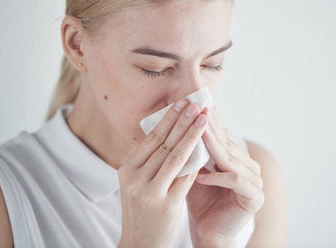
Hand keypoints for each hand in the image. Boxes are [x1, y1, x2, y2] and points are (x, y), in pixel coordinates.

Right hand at [117, 100, 208, 247]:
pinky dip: (197, 161)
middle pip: (163, 143)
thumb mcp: (139, 183)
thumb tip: (173, 133)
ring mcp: (149, 192)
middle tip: (196, 103)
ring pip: (175, 156)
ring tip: (203, 118)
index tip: (181, 102)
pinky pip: (185, 177)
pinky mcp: (165, 205)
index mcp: (127, 169)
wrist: (140, 245)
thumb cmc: (143, 211)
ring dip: (192, 135)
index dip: (168, 119)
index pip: (151, 138)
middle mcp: (135, 178)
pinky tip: (208, 148)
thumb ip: (151, 161)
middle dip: (182, 120)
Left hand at [187, 105, 264, 246]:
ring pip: (231, 159)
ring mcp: (255, 180)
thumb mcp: (194, 169)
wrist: (208, 231)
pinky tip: (200, 176)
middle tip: (197, 110)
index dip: (209, 119)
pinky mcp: (255, 197)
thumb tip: (177, 119)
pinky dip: (217, 178)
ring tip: (198, 134)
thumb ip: (193, 148)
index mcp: (236, 156)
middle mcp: (248, 165)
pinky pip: (235, 181)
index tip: (195, 102)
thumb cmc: (198, 199)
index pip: (222, 134)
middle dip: (210, 127)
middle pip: (227, 143)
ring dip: (214, 146)